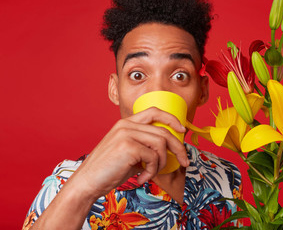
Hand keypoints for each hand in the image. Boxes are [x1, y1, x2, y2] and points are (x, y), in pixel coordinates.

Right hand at [68, 107, 188, 199]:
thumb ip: (146, 147)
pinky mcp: (128, 146)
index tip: (182, 130)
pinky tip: (141, 178)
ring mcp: (126, 133)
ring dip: (161, 164)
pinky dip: (152, 171)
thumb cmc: (109, 170)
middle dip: (178, 148)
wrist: (87, 182)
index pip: (154, 112)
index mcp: (126, 123)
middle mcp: (126, 124)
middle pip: (163, 130)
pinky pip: (153, 157)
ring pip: (161, 143)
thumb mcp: (130, 154)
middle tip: (185, 162)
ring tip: (149, 175)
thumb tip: (169, 150)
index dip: (171, 119)